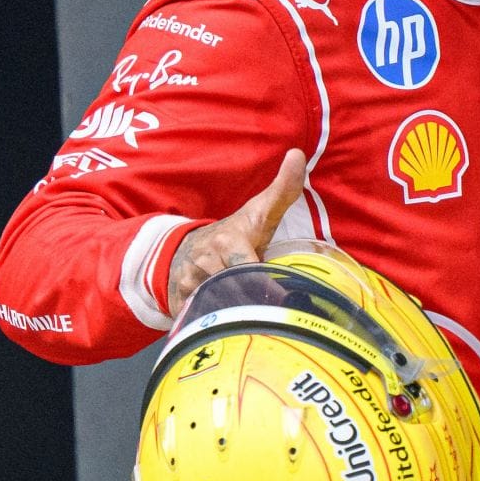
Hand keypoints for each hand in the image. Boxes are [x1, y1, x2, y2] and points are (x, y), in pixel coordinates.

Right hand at [164, 149, 307, 312]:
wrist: (184, 252)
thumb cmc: (235, 235)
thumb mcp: (258, 212)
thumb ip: (282, 190)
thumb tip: (298, 155)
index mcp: (229, 241)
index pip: (247, 265)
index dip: (261, 278)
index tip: (276, 289)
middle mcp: (206, 262)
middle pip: (236, 290)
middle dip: (251, 299)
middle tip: (268, 308)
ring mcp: (190, 285)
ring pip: (220, 307)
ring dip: (236, 313)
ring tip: (251, 316)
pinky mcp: (181, 306)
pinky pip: (202, 320)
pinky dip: (216, 323)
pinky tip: (228, 325)